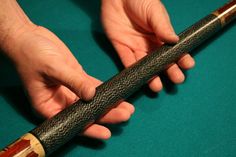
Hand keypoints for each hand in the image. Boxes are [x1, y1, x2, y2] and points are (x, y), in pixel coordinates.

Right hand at [2, 25, 133, 139]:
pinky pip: (93, 87)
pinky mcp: (77, 79)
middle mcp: (61, 102)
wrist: (29, 38)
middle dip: (106, 115)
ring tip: (127, 108)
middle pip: (86, 113)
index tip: (106, 132)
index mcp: (49, 106)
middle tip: (126, 115)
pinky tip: (117, 93)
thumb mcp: (52, 68)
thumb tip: (92, 95)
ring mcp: (71, 91)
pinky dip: (105, 91)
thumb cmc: (32, 55)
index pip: (71, 123)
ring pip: (93, 101)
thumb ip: (73, 81)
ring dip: (109, 104)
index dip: (89, 129)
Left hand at [102, 0, 194, 91]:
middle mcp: (149, 44)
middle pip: (160, 61)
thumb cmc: (140, 0)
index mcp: (160, 35)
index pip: (172, 50)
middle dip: (169, 71)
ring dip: (151, 76)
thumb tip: (175, 41)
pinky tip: (139, 80)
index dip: (180, 58)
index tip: (188, 65)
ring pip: (144, 65)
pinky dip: (132, 72)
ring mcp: (135, 47)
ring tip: (157, 87)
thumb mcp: (155, 12)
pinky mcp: (121, 48)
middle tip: (176, 79)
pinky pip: (127, 61)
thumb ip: (163, 27)